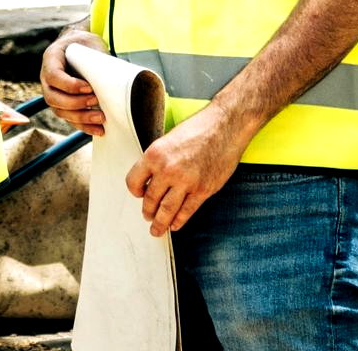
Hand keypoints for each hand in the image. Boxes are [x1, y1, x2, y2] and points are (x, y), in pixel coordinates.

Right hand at [39, 27, 106, 135]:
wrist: (81, 46)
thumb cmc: (85, 44)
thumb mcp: (89, 44)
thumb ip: (96, 59)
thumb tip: (116, 78)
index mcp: (51, 59)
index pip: (53, 76)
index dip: (69, 85)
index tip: (89, 87)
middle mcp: (47, 78)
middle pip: (53, 98)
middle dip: (75, 103)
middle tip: (95, 100)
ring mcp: (53, 92)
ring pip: (60, 111)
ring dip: (81, 117)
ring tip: (101, 117)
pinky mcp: (63, 104)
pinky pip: (69, 119)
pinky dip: (84, 126)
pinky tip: (98, 130)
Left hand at [124, 104, 248, 235]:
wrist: (224, 128)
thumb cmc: (197, 129)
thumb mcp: (167, 140)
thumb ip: (158, 159)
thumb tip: (151, 177)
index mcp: (153, 155)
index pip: (134, 181)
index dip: (135, 191)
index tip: (138, 195)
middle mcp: (167, 170)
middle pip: (150, 199)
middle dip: (147, 211)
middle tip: (147, 216)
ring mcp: (186, 182)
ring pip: (167, 209)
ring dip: (160, 222)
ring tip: (157, 228)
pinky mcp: (203, 190)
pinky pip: (187, 210)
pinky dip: (179, 220)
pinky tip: (175, 225)